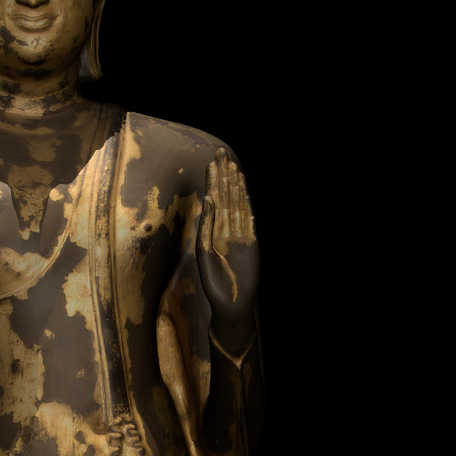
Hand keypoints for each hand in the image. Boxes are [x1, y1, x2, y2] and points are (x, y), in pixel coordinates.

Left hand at [196, 149, 259, 329]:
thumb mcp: (204, 253)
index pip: (213, 200)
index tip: (211, 163)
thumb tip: (208, 200)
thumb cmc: (214, 283)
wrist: (231, 303)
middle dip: (223, 176)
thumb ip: (206, 226)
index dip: (213, 182)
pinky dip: (246, 201)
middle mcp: (226, 229)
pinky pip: (248, 216)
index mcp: (212, 231)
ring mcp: (239, 234)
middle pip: (225, 197)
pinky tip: (243, 187)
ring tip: (232, 165)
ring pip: (237, 203)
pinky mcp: (251, 240)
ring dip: (234, 184)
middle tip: (220, 153)